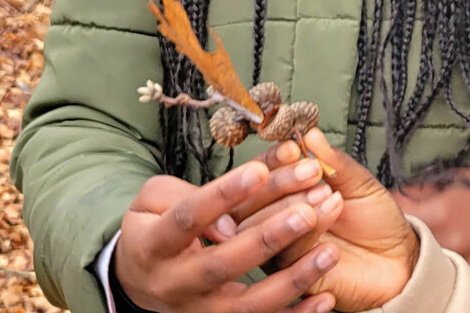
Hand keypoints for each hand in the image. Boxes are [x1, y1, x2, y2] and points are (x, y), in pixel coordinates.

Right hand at [113, 162, 342, 312]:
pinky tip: (325, 298)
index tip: (259, 171)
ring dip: (292, 280)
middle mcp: (175, 284)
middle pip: (222, 265)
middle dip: (268, 238)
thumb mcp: (153, 201)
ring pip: (249, 304)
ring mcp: (200, 311)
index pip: (188, 218)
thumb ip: (184, 196)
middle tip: (307, 212)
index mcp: (153, 246)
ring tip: (330, 253)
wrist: (140, 282)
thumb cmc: (155, 229)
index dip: (223, 195)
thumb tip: (226, 221)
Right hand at [255, 131, 418, 310]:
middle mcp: (274, 223)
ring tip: (329, 195)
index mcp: (284, 195)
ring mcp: (281, 250)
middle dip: (281, 183)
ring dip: (294, 207)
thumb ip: (334, 161)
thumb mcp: (358, 183)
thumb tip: (310, 134)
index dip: (273, 161)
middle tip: (314, 172)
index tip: (293, 149)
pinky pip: (286, 257)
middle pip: (250, 204)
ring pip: (263, 230)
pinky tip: (332, 217)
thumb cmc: (374, 218)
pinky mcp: (292, 277)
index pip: (261, 176)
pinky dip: (308, 233)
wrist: (399, 258)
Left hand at [393, 168, 469, 295]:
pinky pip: (445, 278)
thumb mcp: (456, 179)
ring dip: (421, 253)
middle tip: (412, 227)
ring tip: (431, 242)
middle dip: (405, 234)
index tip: (391, 208)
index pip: (396, 213)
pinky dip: (441, 269)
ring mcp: (460, 269)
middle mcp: (447, 245)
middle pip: (407, 242)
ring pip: (423, 264)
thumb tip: (393, 194)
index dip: (391, 209)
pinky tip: (447, 256)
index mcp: (441, 214)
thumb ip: (422, 188)